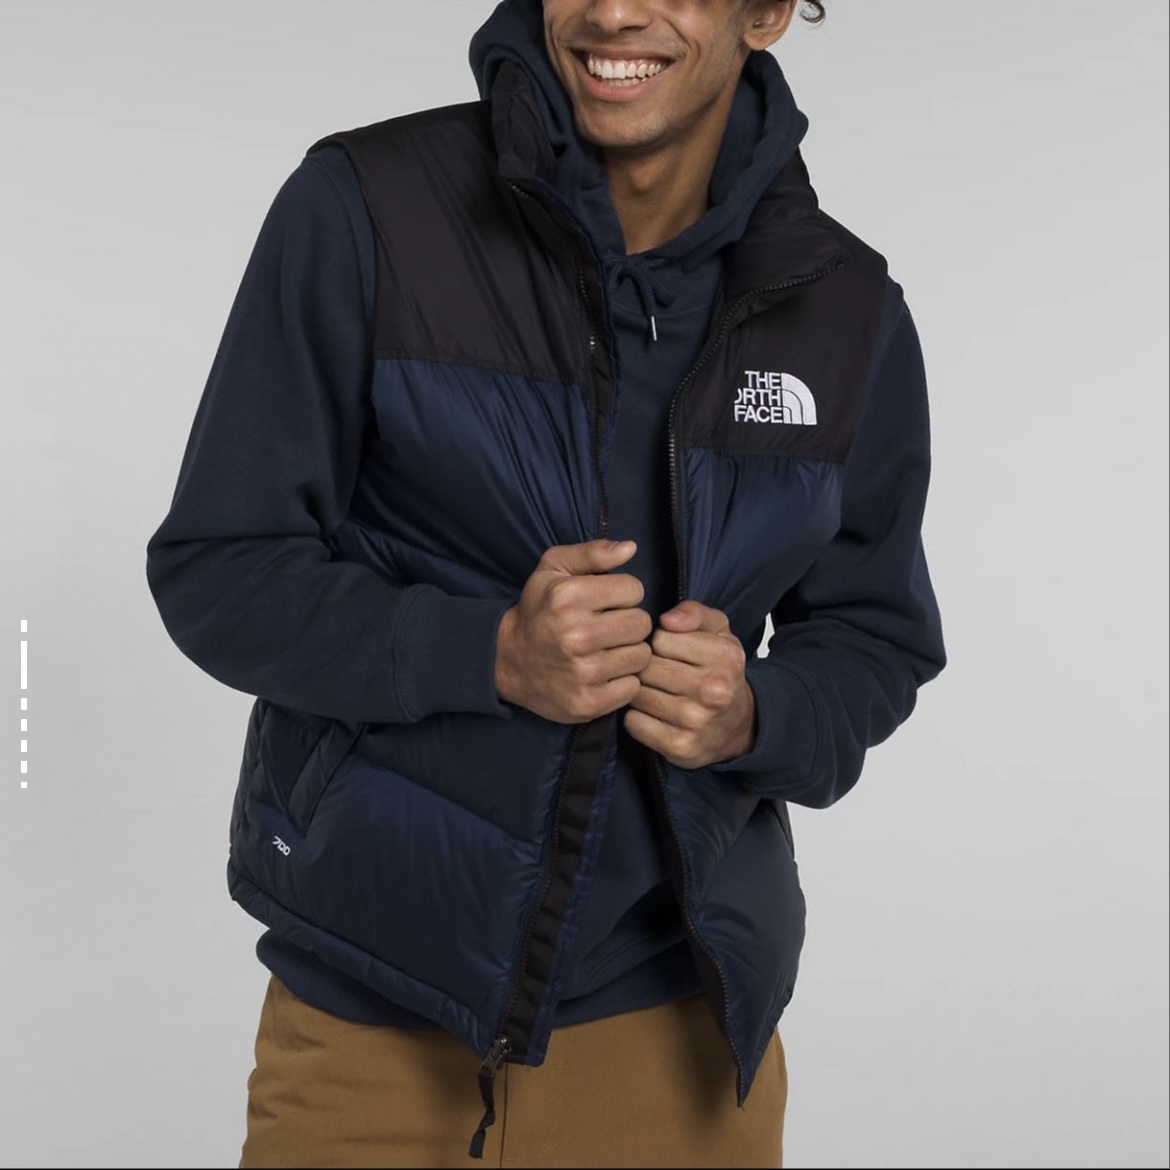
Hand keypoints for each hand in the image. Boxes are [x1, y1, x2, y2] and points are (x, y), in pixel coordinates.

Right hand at [496, 539, 652, 722]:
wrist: (506, 660)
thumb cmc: (538, 611)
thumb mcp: (554, 569)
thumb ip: (592, 553)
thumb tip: (631, 547)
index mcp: (568, 597)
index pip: (635, 590)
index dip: (623, 594)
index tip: (605, 603)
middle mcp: (576, 635)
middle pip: (641, 623)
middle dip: (628, 623)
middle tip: (607, 628)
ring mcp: (582, 672)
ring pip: (641, 656)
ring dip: (628, 652)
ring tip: (605, 650)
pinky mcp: (588, 702)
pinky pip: (632, 686)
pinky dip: (622, 681)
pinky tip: (603, 673)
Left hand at [623, 600, 756, 768]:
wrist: (737, 726)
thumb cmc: (719, 671)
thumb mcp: (718, 632)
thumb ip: (693, 612)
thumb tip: (667, 621)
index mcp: (726, 657)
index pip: (662, 638)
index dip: (661, 644)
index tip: (673, 654)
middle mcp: (714, 690)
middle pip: (647, 667)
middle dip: (648, 668)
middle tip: (662, 676)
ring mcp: (696, 721)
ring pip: (637, 693)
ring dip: (640, 692)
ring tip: (658, 694)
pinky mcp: (678, 747)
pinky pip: (633, 722)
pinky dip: (637, 718)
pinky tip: (654, 715)